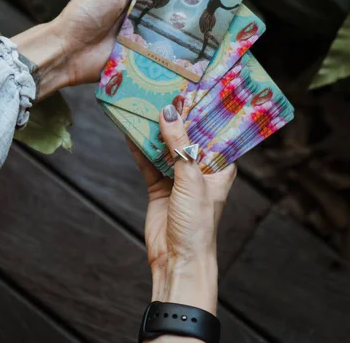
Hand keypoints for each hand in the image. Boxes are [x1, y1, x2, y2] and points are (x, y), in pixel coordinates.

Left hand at [13, 0, 223, 98]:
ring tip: (230, 6)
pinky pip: (173, 45)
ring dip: (202, 13)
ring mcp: (150, 29)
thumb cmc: (84, 12)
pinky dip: (190, 42)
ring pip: (181, 19)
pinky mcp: (149, 51)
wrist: (69, 52)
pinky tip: (211, 38)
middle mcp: (146, 6)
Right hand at [127, 106, 235, 322]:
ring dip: (154, 129)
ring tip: (144, 104)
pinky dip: (139, 147)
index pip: (213, 132)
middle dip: (175, 117)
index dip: (204, 111)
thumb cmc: (197, 223)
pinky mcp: (159, 185)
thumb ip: (179, 145)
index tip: (193, 88)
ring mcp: (178, 176)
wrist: (177, 260)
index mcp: (219, 166)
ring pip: (165, 146)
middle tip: (164, 90)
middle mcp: (200, 168)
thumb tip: (168, 114)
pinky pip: (148, 160)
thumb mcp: (191, 179)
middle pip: (186, 136)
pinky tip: (129, 130)